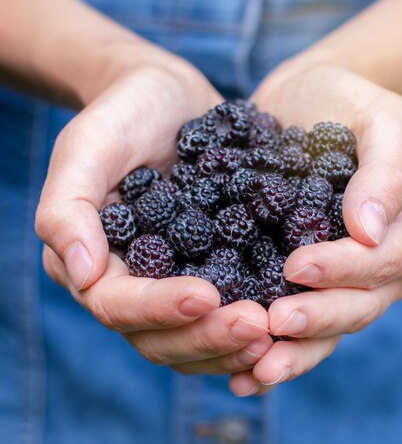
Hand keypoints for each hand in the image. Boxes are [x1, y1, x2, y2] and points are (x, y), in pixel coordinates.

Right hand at [36, 63, 270, 370]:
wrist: (168, 97)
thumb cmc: (122, 114)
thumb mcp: (87, 146)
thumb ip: (68, 206)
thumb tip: (82, 274)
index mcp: (96, 264)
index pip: (119, 306)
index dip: (160, 309)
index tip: (207, 296)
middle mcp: (135, 286)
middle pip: (162, 339)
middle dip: (208, 337)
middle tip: (258, 325)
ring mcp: (177, 283)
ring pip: (198, 339)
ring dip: (235, 346)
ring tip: (280, 332)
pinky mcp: (216, 270)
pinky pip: (231, 310)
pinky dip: (256, 325)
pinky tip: (291, 320)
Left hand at [229, 59, 401, 395]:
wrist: (305, 99)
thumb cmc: (346, 100)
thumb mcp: (379, 116)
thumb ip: (386, 169)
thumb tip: (370, 232)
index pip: (392, 260)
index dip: (348, 270)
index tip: (297, 265)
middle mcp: (384, 263)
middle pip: (362, 306)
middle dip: (318, 319)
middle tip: (272, 323)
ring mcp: (344, 278)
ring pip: (329, 328)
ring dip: (294, 353)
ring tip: (253, 370)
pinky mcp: (301, 280)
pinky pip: (296, 324)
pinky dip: (270, 350)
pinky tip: (236, 372)